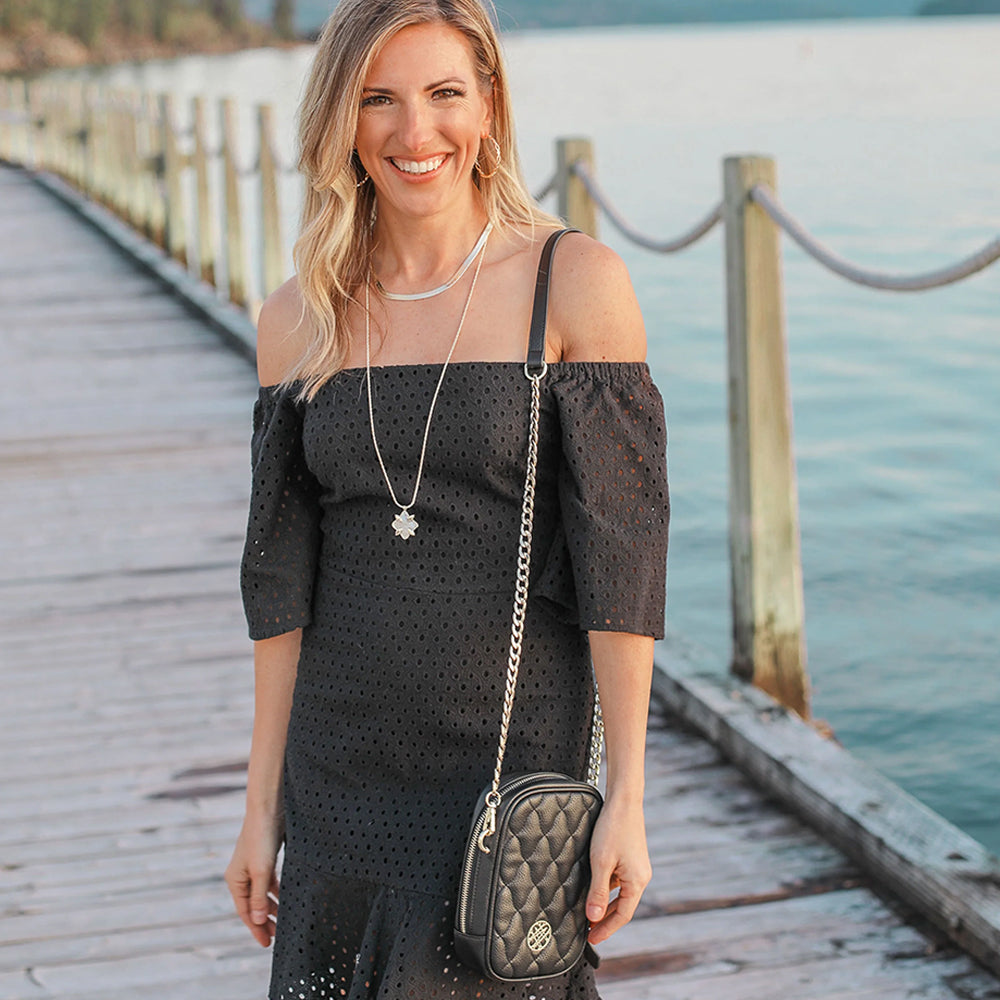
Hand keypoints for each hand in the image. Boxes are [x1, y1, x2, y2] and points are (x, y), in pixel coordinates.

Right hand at [225, 812, 283, 946]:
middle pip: (253, 905)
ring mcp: (253, 866)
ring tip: (284, 921)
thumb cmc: (262, 838)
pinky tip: (285, 898)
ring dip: (271, 907)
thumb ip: (259, 897)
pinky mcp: (264, 858)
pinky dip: (276, 892)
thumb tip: (256, 921)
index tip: (267, 944)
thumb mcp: (261, 871)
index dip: (256, 928)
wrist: (268, 808)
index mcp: (235, 880)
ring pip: (262, 894)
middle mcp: (242, 875)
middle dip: (264, 921)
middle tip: (277, 937)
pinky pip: (269, 882)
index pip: (245, 912)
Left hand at [585, 796, 651, 944]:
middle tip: (588, 932)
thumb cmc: (613, 829)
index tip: (591, 939)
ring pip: (619, 894)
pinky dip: (606, 890)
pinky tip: (593, 891)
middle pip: (622, 907)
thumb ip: (597, 892)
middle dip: (605, 920)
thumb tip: (593, 918)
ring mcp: (636, 867)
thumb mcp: (601, 862)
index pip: (622, 915)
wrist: (624, 800)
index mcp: (637, 881)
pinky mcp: (630, 858)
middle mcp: (640, 876)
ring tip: (588, 916)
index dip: (606, 929)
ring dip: (604, 905)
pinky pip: (618, 881)